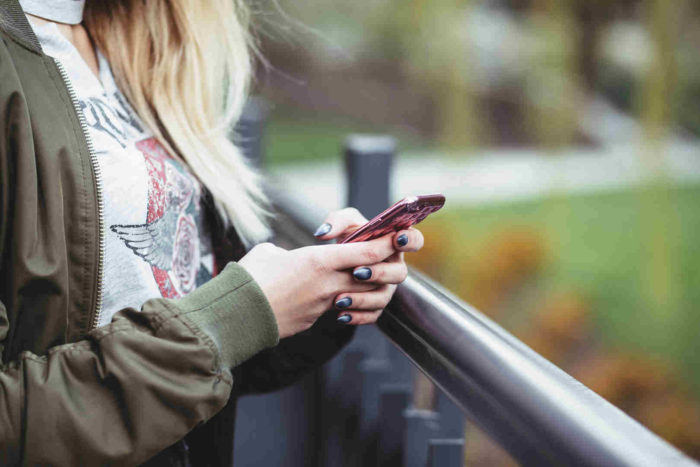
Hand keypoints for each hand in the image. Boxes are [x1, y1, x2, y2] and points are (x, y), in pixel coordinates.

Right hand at [239, 233, 398, 338]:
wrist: (237, 316)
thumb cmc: (249, 278)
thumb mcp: (269, 253)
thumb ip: (287, 253)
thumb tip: (285, 258)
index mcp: (318, 261)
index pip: (367, 252)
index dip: (386, 244)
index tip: (395, 237)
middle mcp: (328, 284)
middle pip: (374, 275)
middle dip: (384, 267)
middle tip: (382, 258)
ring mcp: (324, 305)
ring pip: (362, 296)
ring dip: (368, 289)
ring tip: (361, 280)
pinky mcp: (315, 320)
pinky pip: (342, 311)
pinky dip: (347, 305)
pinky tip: (340, 301)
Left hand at [312, 207, 423, 324]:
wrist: (334, 264)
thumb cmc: (347, 238)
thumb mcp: (342, 224)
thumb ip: (336, 221)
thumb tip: (324, 233)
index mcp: (394, 243)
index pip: (414, 240)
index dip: (410, 240)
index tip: (396, 239)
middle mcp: (394, 267)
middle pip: (399, 273)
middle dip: (379, 273)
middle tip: (357, 272)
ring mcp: (386, 288)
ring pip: (384, 297)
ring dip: (363, 298)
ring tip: (340, 299)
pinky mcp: (375, 306)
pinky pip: (372, 315)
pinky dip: (356, 316)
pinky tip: (341, 315)